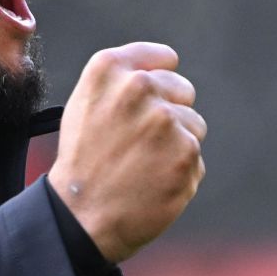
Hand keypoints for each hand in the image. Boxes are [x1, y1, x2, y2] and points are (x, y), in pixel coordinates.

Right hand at [49, 42, 205, 262]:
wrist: (81, 216)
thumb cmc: (83, 161)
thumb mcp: (86, 106)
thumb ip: (122, 80)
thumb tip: (166, 70)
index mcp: (108, 69)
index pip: (164, 59)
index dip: (159, 81)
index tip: (148, 102)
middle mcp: (138, 87)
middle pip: (183, 90)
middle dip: (170, 113)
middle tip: (139, 142)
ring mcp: (164, 119)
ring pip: (194, 125)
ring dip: (176, 145)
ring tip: (141, 165)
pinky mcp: (186, 152)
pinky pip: (196, 158)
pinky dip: (179, 173)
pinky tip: (152, 182)